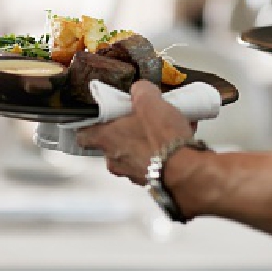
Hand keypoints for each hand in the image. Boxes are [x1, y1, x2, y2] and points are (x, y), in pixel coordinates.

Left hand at [76, 80, 193, 183]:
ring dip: (149, 140)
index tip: (100, 116)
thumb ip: (140, 90)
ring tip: (169, 126)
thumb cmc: (162, 139)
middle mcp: (116, 160)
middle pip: (115, 141)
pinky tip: (181, 137)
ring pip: (137, 152)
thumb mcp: (149, 100)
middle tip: (143, 117)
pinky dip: (165, 151)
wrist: (187, 170)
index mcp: (106, 139)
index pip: (84, 135)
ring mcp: (134, 173)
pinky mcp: (153, 180)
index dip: (91, 124)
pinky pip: (155, 161)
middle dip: (129, 129)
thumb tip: (141, 90)